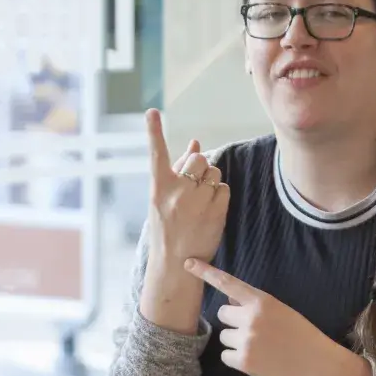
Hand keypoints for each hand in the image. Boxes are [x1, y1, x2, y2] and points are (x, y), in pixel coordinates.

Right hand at [144, 108, 227, 263]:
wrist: (176, 264)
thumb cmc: (167, 228)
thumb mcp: (163, 200)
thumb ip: (178, 170)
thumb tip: (196, 143)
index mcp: (158, 188)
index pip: (157, 154)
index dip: (154, 132)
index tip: (151, 112)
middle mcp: (176, 192)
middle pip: (199, 159)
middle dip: (200, 167)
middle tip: (194, 186)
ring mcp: (197, 202)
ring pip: (214, 172)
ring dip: (210, 181)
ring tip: (200, 202)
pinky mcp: (215, 211)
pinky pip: (224, 188)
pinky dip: (219, 195)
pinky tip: (209, 210)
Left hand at [186, 259, 374, 375]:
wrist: (320, 365)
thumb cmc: (302, 336)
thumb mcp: (281, 311)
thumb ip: (255, 304)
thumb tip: (228, 297)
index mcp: (262, 301)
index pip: (228, 283)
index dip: (206, 273)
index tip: (187, 263)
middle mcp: (252, 317)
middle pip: (222, 313)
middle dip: (233, 321)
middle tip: (255, 331)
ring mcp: (247, 339)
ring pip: (224, 336)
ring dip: (235, 341)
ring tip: (260, 347)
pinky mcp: (244, 361)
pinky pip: (226, 356)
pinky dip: (237, 359)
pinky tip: (258, 361)